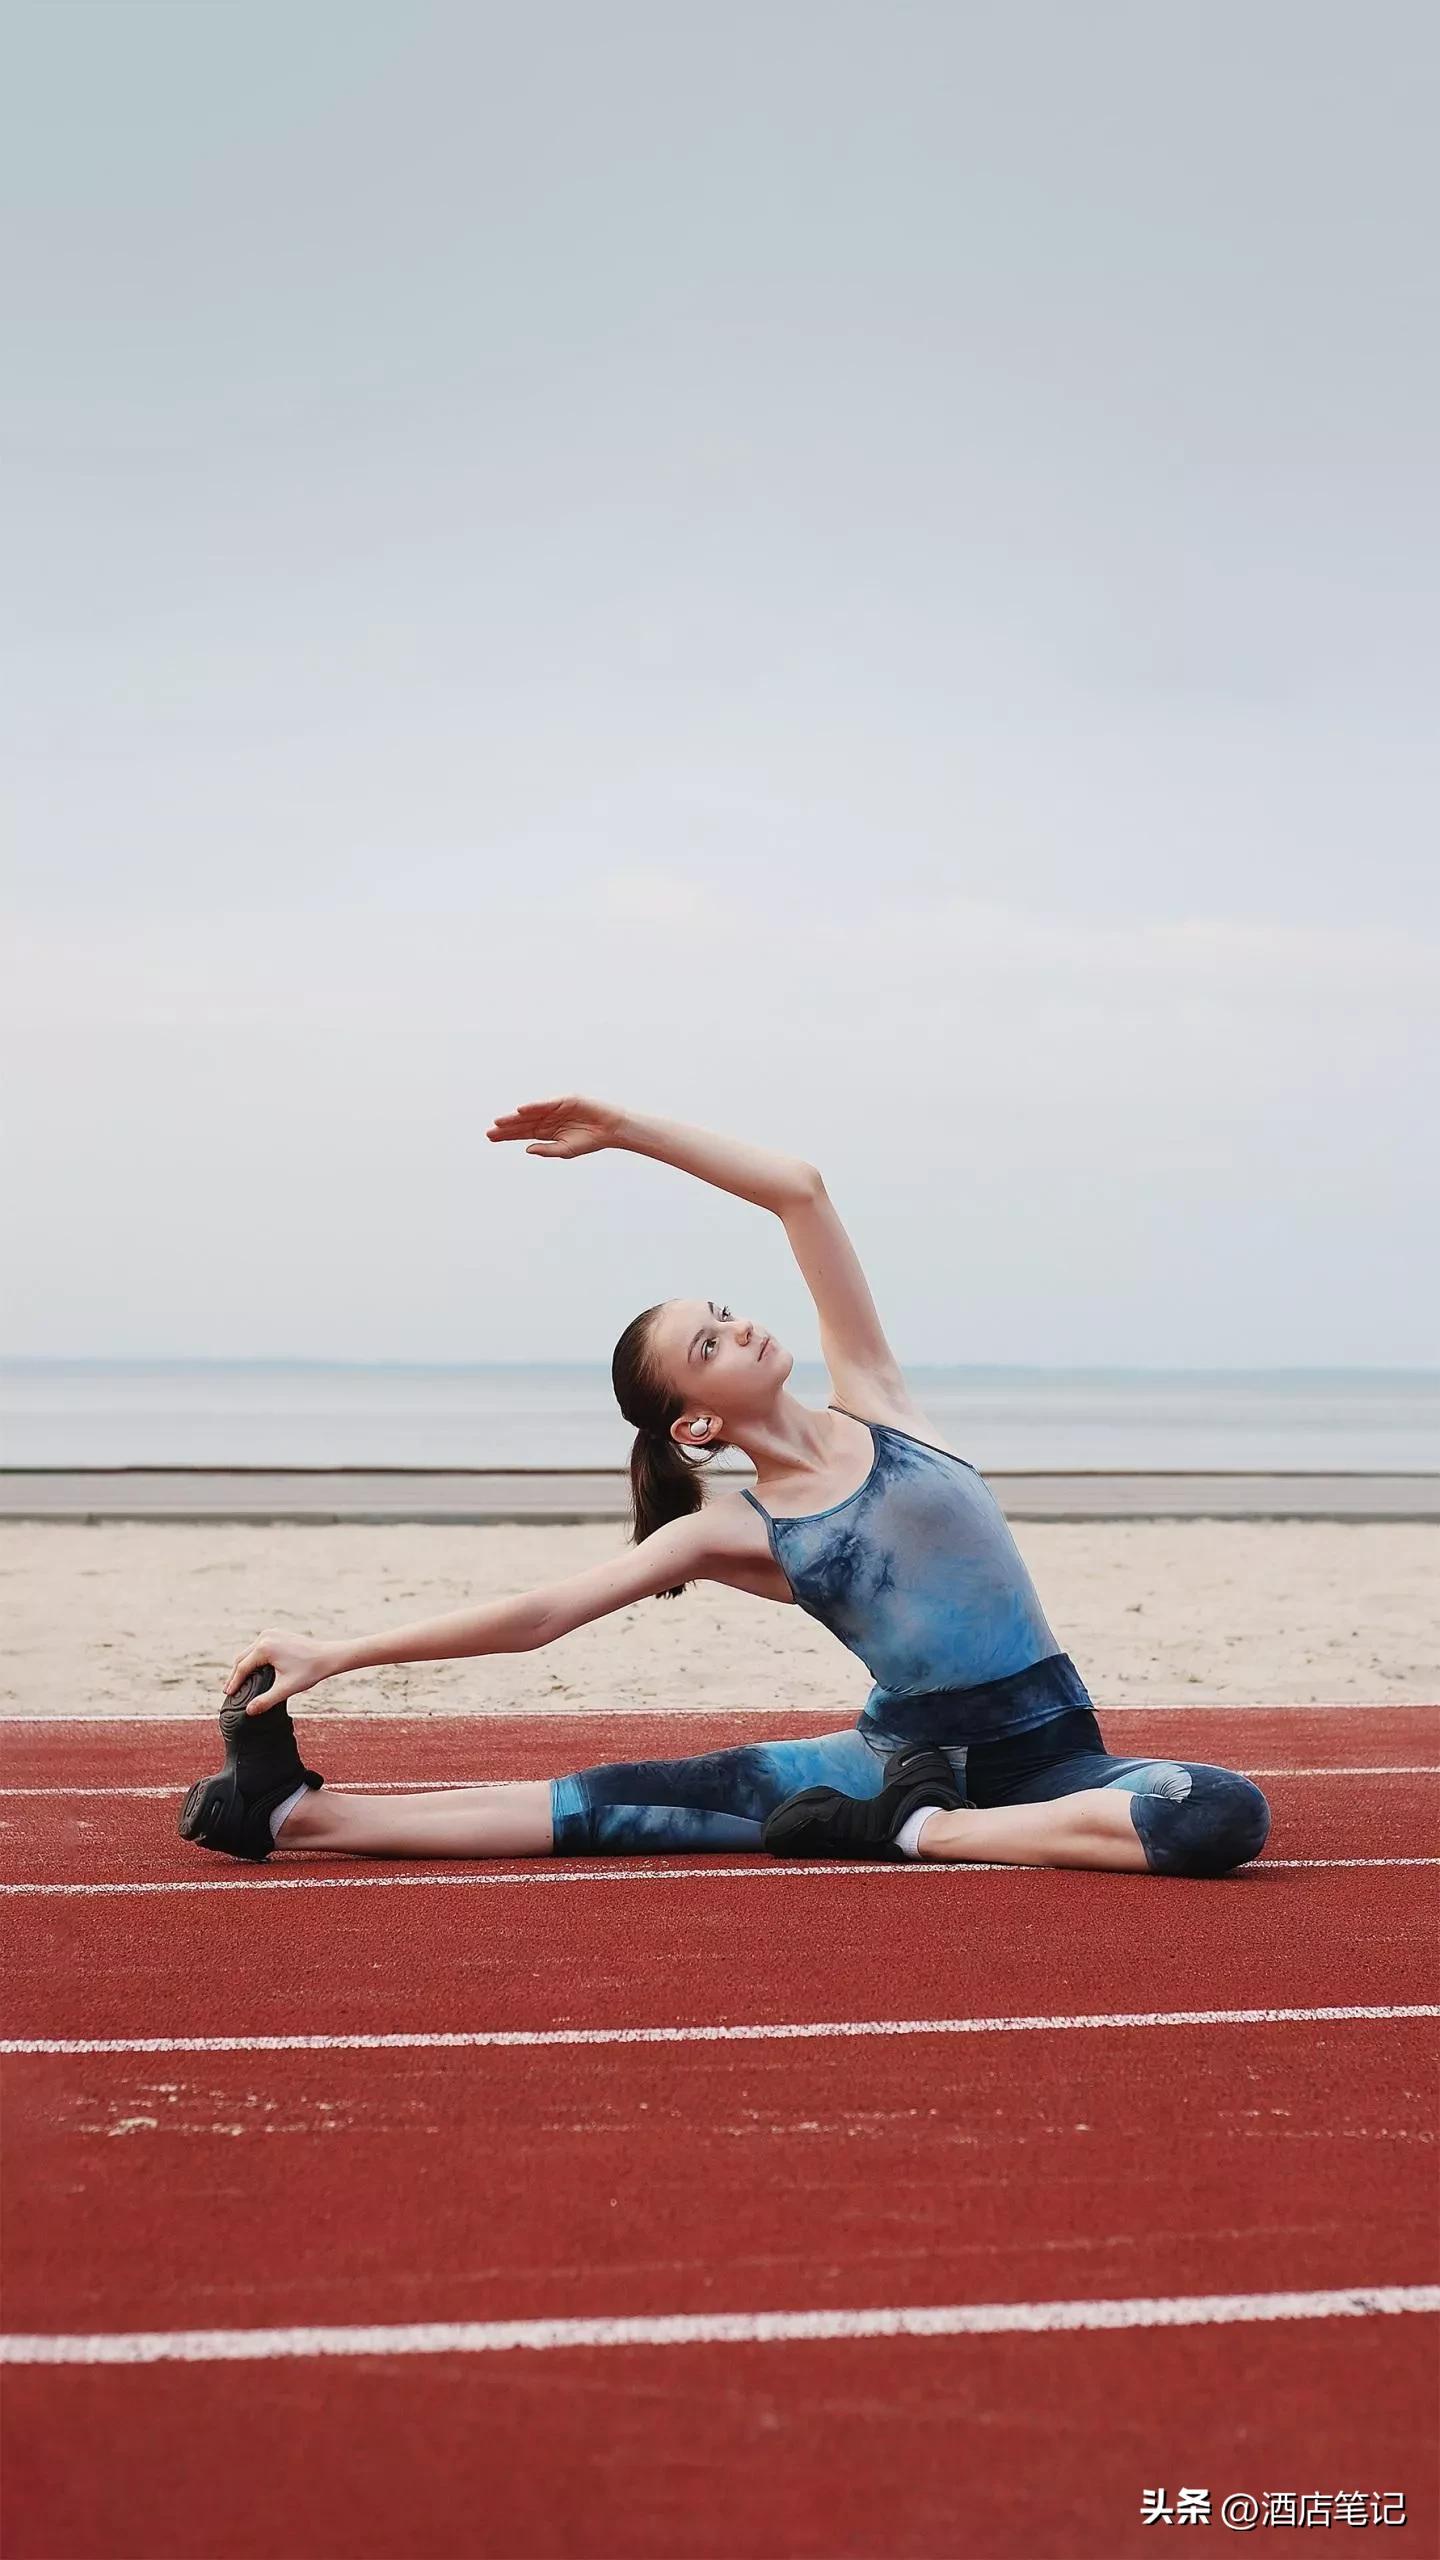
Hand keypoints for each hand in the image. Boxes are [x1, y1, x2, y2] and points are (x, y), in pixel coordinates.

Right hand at [223, 1628, 334, 1713]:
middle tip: (229, 1690)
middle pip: (242, 1658)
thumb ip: (266, 1700)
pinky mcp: (276, 1634)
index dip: (234, 1682)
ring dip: (243, 1666)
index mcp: (265, 1647)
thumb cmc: (309, 1671)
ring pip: (249, 1652)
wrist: (328, 1656)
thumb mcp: (286, 1688)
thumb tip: (248, 1711)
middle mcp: (265, 1636)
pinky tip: (251, 1670)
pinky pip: (258, 1647)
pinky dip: (252, 1659)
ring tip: (237, 1682)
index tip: (228, 1695)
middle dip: (235, 1674)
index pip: (243, 1667)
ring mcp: (271, 1633)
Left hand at [486, 1095, 623, 1158]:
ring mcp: (555, 1109)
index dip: (507, 1135)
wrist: (610, 1129)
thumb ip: (546, 1150)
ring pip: (530, 1114)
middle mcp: (548, 1119)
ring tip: (499, 1122)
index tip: (491, 1137)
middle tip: (489, 1132)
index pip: (523, 1133)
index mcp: (547, 1132)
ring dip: (515, 1118)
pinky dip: (533, 1107)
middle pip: (522, 1124)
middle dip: (506, 1128)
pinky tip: (520, 1110)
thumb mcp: (565, 1150)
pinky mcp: (564, 1101)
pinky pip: (545, 1104)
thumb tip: (527, 1149)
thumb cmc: (590, 1140)